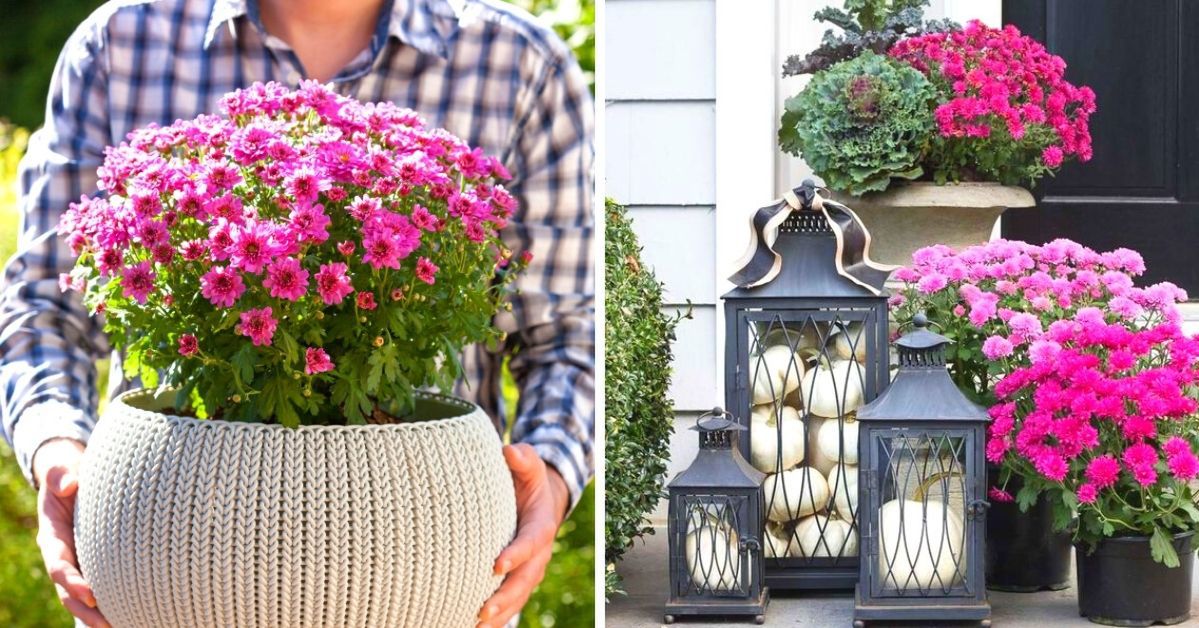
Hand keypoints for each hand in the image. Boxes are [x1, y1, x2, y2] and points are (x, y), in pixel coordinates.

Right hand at [33, 438, 109, 627]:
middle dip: (86, 610)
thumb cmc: (71, 474)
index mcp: (53, 535)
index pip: (59, 564)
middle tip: (108, 623)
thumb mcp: (62, 470)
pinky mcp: (95, 561)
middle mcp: (64, 553)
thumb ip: (60, 474)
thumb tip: (69, 484)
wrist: (75, 478)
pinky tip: (132, 612)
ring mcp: (79, 560)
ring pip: (83, 594)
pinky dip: (112, 600)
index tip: (90, 594)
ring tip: (120, 626)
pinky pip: (101, 584)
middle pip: (69, 590)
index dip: (71, 581)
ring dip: (99, 613)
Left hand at [477, 444, 569, 627]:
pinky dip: (495, 619)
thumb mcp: (529, 466)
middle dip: (505, 598)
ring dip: (499, 615)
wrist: (538, 501)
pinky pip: (509, 603)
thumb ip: (522, 458)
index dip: (516, 554)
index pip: (530, 543)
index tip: (496, 565)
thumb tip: (509, 450)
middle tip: (482, 610)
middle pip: (524, 581)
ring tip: (475, 626)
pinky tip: (470, 627)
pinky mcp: (517, 580)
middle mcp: (538, 554)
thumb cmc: (528, 480)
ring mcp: (529, 570)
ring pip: (517, 597)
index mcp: (541, 526)